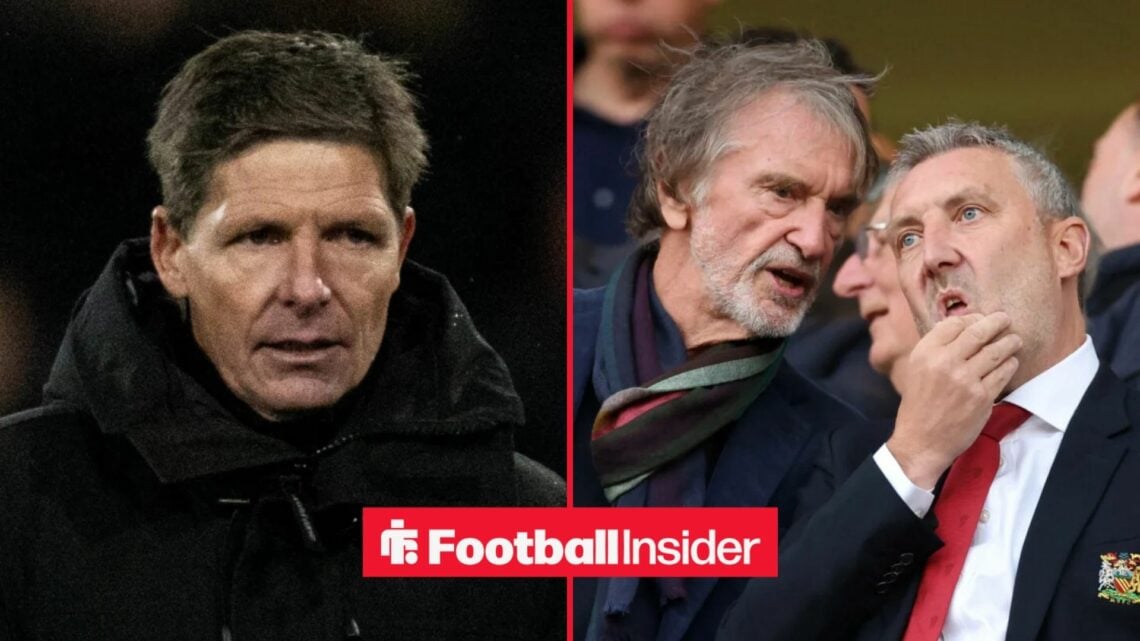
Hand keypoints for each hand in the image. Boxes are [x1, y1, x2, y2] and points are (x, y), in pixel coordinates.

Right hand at [887, 312, 1021, 489]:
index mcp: (924, 353)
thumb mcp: (917, 370)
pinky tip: (1011, 362)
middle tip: (1005, 319)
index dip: (971, 318)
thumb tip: (961, 327)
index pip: (954, 324)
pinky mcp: (982, 396)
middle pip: (978, 332)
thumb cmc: (919, 405)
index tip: (981, 320)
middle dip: (996, 322)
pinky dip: (1010, 364)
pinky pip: (1003, 372)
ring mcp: (965, 379)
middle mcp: (944, 362)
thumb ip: (936, 349)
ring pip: (996, 350)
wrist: (921, 441)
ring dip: (1009, 342)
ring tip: (1015, 339)